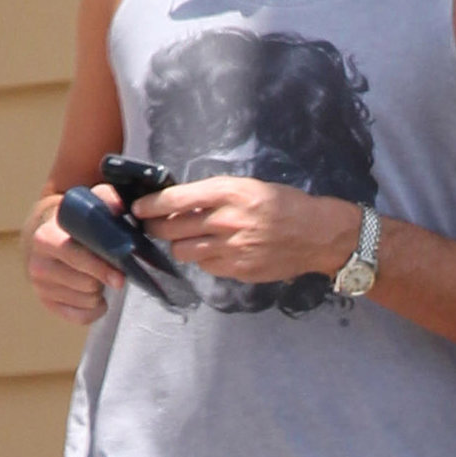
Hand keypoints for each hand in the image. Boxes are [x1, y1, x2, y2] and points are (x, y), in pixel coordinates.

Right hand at [26, 186, 123, 324]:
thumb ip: (105, 199)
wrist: (44, 235)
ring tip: (96, 276)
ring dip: (99, 291)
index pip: (76, 258)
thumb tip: (118, 205)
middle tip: (110, 269)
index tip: (120, 275)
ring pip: (87, 300)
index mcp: (45, 238)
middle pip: (87, 284)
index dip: (101, 267)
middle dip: (103, 278)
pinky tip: (94, 295)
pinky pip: (82, 317)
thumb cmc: (74, 222)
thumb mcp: (86, 205)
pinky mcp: (47, 304)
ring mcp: (40, 286)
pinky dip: (94, 309)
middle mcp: (38, 264)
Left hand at [134, 177, 358, 286]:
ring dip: (179, 245)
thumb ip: (214, 196)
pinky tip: (213, 251)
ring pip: (183, 251)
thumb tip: (180, 204)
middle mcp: (225, 220)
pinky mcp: (238, 269)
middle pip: (171, 229)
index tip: (138, 208)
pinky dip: (203, 259)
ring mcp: (231, 248)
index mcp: (228, 192)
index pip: (174, 200)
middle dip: (156, 227)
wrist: (317, 234)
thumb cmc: (284, 204)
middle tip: (152, 226)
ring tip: (186, 239)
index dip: (149, 205)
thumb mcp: (248, 187)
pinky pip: (205, 266)